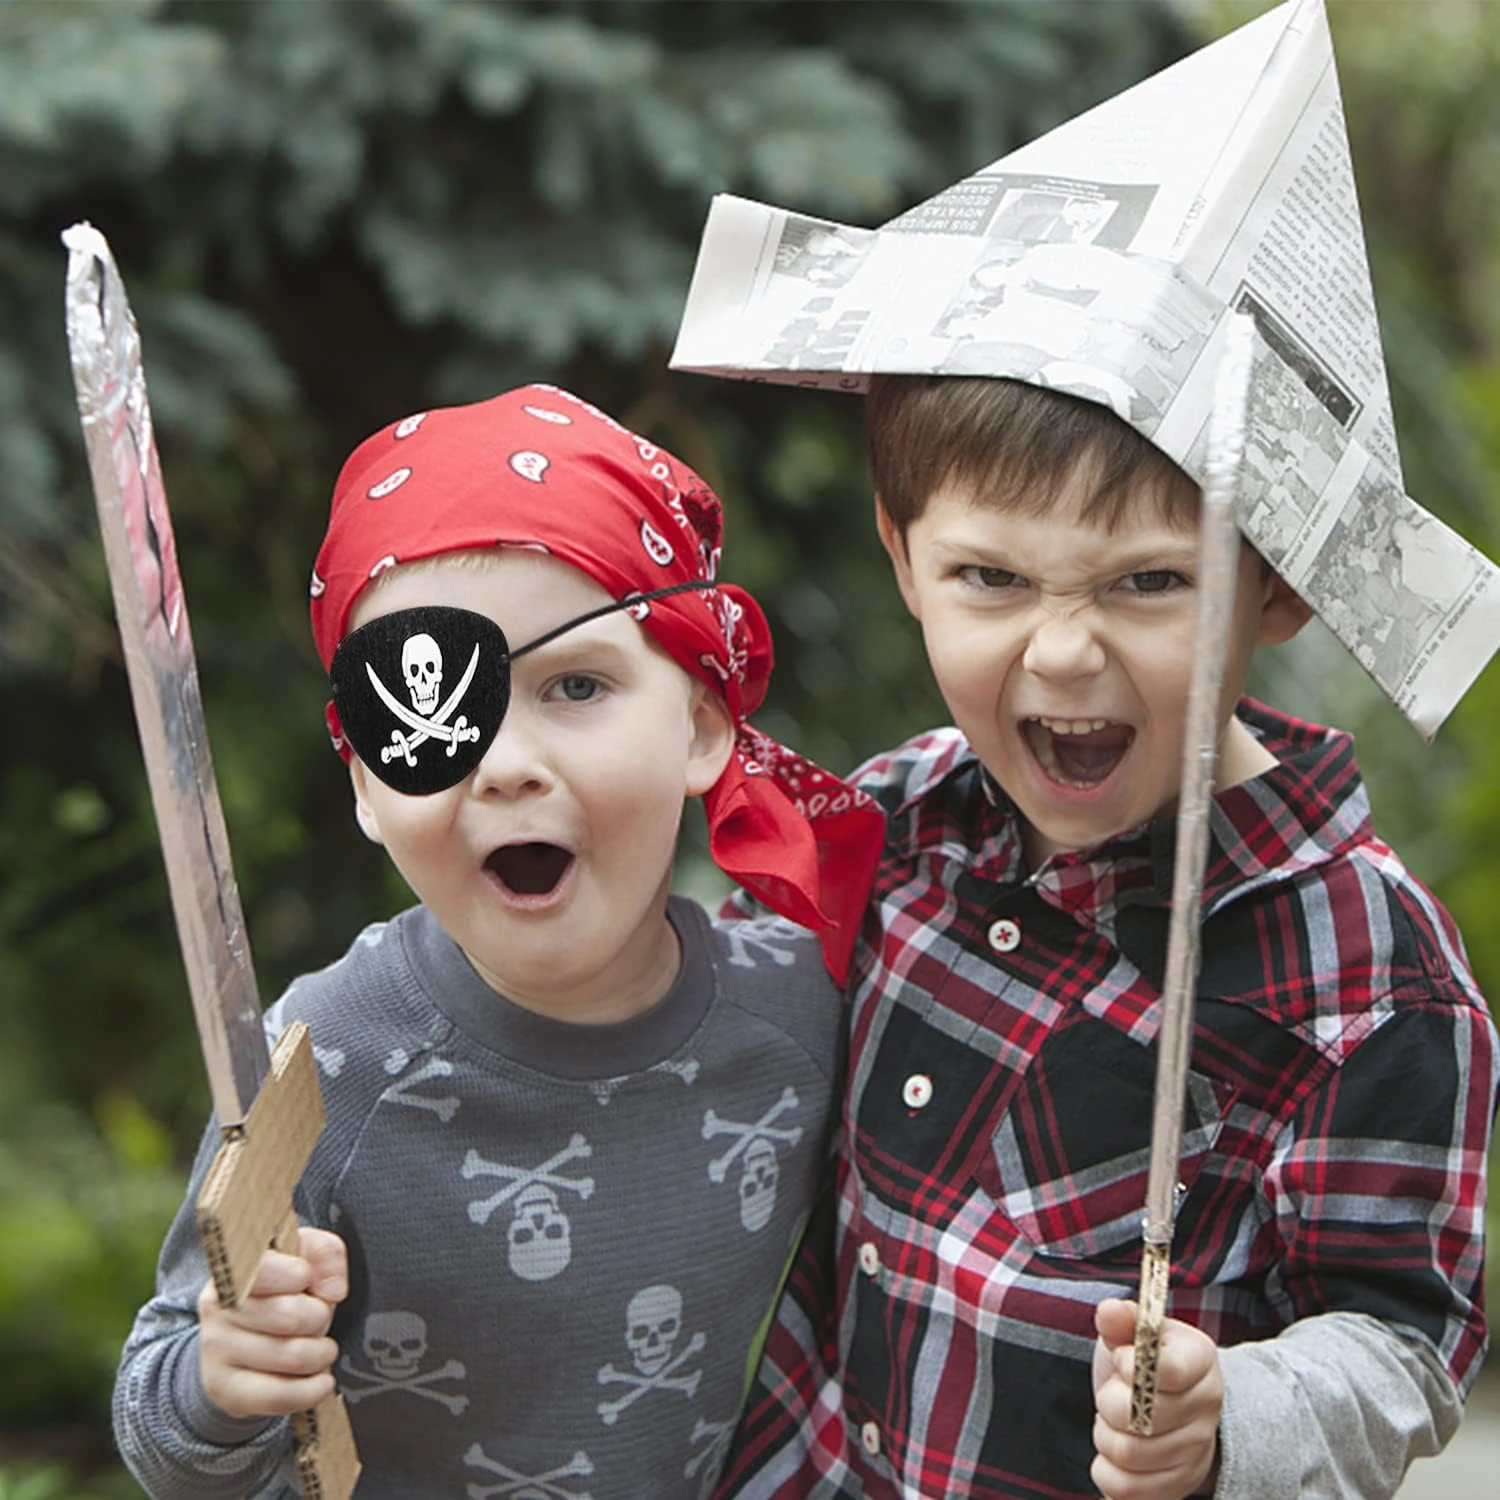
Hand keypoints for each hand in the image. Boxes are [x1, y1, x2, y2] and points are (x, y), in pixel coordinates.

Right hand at [197, 1226, 347, 1419]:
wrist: (242, 1344)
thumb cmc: (280, 1294)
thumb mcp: (302, 1257)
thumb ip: (324, 1252)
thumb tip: (333, 1290)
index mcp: (234, 1270)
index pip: (269, 1269)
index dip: (302, 1275)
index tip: (307, 1281)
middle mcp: (219, 1311)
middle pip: (292, 1316)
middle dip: (319, 1317)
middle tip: (316, 1320)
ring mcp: (217, 1354)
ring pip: (292, 1356)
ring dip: (321, 1353)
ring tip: (320, 1349)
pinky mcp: (227, 1392)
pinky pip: (280, 1396)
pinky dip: (312, 1391)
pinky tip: (322, 1382)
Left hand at [1090, 1297, 1222, 1499]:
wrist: (1166, 1403)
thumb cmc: (1143, 1360)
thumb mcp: (1132, 1333)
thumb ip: (1120, 1320)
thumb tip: (1109, 1310)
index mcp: (1200, 1358)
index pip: (1169, 1371)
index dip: (1131, 1367)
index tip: (1122, 1360)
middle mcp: (1208, 1406)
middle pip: (1139, 1417)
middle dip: (1109, 1402)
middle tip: (1112, 1394)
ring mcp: (1198, 1451)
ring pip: (1128, 1454)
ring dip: (1105, 1436)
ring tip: (1115, 1422)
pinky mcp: (1180, 1485)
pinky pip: (1127, 1490)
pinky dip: (1107, 1472)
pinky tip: (1115, 1453)